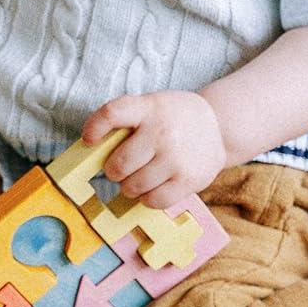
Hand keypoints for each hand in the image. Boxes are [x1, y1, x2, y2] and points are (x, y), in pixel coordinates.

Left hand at [81, 91, 227, 208]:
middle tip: (120, 168)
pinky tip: (151, 188)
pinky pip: (154, 201)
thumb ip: (125, 121)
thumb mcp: (150, 105)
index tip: (88, 139)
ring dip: (129, 186)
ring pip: (133, 186)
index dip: (94, 128)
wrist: (219, 126)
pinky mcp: (190, 180)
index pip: (111, 113)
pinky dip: (146, 199)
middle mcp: (162, 132)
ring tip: (137, 178)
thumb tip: (92, 147)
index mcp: (148, 108)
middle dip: (113, 170)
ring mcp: (176, 158)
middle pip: (119, 164)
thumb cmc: (172, 118)